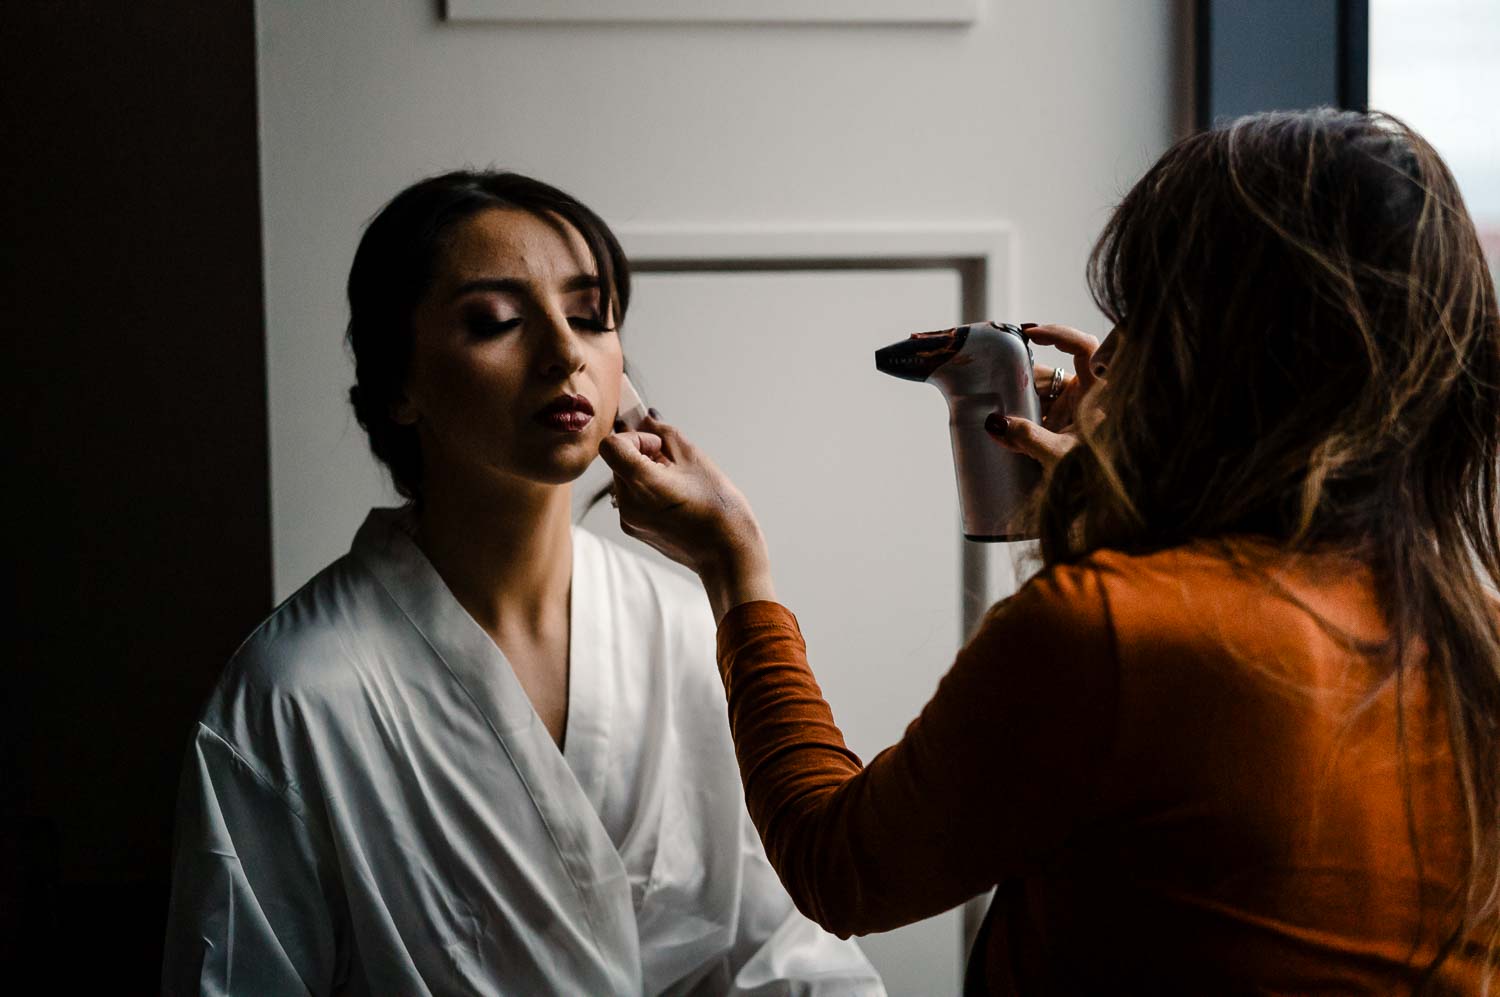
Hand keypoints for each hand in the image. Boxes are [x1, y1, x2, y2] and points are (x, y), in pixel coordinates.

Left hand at [598, 417, 775, 621]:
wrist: (727, 555)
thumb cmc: (719, 509)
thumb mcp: (695, 460)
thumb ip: (665, 434)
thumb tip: (646, 419)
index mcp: (641, 483)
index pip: (611, 445)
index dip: (633, 437)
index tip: (659, 446)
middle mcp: (627, 503)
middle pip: (618, 460)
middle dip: (641, 452)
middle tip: (673, 462)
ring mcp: (628, 519)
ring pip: (624, 478)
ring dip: (645, 470)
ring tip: (677, 481)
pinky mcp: (634, 529)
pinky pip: (631, 497)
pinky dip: (646, 488)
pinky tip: (674, 497)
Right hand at [991, 324, 1108, 469]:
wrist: (1097, 504)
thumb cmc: (1091, 476)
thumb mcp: (1058, 455)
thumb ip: (1027, 438)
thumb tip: (994, 422)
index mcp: (1096, 394)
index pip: (1084, 348)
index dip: (1059, 334)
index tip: (1030, 334)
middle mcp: (1085, 397)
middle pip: (1050, 372)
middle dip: (1021, 379)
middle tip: (997, 385)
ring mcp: (1070, 411)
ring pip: (1037, 392)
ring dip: (1015, 399)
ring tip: (996, 410)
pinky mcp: (1056, 426)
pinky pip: (1032, 411)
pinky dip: (1016, 415)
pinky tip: (1001, 423)